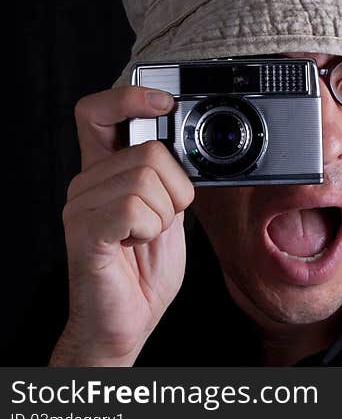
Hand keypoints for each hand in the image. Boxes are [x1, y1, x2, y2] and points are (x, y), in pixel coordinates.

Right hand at [49, 87, 193, 365]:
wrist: (126, 321)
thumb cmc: (144, 270)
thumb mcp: (168, 212)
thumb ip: (169, 178)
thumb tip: (183, 146)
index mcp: (106, 173)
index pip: (99, 113)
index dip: (130, 97)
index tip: (165, 101)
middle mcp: (87, 183)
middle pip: (148, 151)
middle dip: (175, 188)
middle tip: (163, 219)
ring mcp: (81, 206)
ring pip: (147, 179)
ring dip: (164, 214)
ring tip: (146, 236)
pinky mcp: (86, 232)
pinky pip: (134, 208)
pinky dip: (150, 228)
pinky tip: (135, 243)